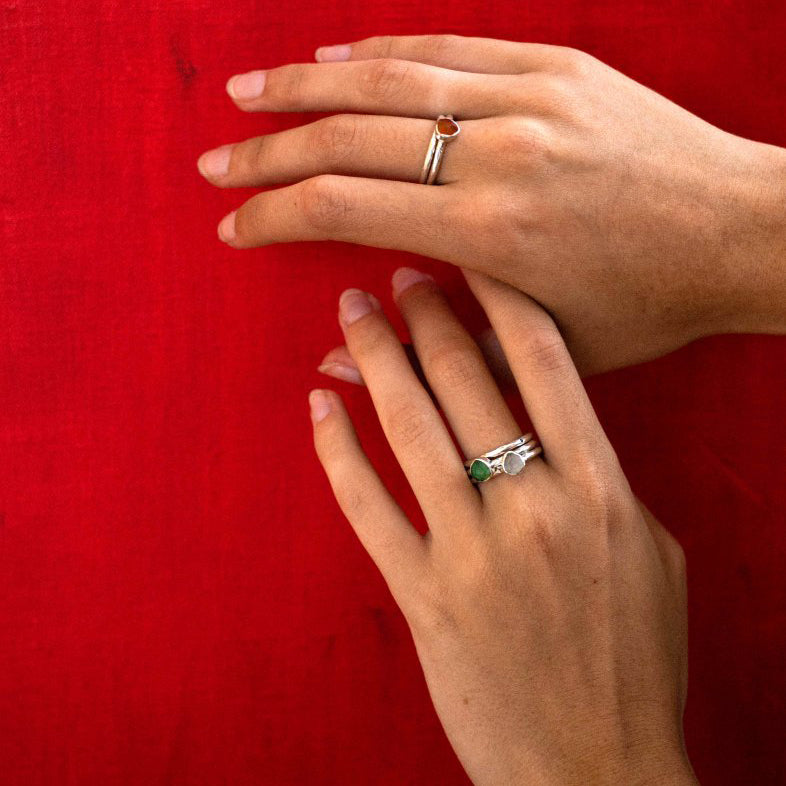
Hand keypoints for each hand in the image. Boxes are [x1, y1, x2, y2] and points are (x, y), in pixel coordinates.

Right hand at [198, 33, 785, 374]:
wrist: (739, 233)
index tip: (232, 227)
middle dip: (267, 152)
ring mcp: (527, 99)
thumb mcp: (544, 348)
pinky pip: (449, 47)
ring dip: (305, 85)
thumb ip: (437, 352)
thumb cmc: (647, 304)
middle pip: (347, 138)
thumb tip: (336, 363)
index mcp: (488, 232)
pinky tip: (334, 59)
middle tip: (214, 163)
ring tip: (246, 94)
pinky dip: (383, 53)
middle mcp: (496, 155)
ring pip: (389, 80)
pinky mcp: (556, 66)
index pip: (342, 208)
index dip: (273, 215)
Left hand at [309, 267, 696, 785]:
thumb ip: (608, 487)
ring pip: (411, 428)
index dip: (501, 299)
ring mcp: (472, 550)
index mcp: (599, 488)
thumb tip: (562, 434)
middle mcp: (533, 506)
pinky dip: (338, 450)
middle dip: (427, 314)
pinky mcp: (423, 594)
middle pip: (468, 381)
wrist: (596, 766)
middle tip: (398, 274)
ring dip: (375, 359)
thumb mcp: (652, 557)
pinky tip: (319, 405)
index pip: (545, 363)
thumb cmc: (635, 661)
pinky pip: (368, 505)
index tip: (468, 260)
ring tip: (351, 312)